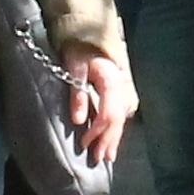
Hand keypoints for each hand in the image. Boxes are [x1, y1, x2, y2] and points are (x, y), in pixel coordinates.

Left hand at [65, 49, 134, 166]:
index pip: (108, 113)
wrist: (89, 36)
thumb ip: (77, 93)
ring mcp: (119, 91)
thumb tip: (79, 121)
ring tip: (108, 157)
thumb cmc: (79, 49)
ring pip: (119, 119)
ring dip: (113, 138)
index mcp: (111, 82)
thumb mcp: (74, 67)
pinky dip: (113, 130)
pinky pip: (117, 115)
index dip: (98, 130)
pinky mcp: (115, 94)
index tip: (85, 142)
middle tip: (99, 158)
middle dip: (108, 140)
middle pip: (117, 119)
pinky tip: (110, 140)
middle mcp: (119, 89)